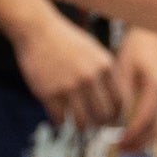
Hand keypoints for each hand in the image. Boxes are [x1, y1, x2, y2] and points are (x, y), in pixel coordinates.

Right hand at [9, 11, 122, 132]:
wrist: (37, 29)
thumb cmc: (66, 41)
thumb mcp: (94, 51)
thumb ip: (106, 73)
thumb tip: (117, 103)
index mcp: (105, 66)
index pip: (119, 102)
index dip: (116, 116)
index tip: (111, 121)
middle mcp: (90, 77)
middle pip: (103, 115)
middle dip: (100, 124)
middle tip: (94, 125)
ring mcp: (69, 86)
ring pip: (82, 122)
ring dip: (81, 127)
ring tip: (79, 125)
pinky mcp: (49, 93)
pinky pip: (60, 119)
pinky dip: (61, 121)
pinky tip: (60, 117)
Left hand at [111, 30, 156, 153]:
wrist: (152, 38)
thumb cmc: (136, 50)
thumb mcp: (124, 69)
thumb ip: (122, 94)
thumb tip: (117, 118)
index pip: (145, 118)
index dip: (132, 134)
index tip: (117, 141)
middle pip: (156, 129)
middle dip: (139, 142)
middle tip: (120, 149)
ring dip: (144, 141)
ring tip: (125, 147)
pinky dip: (147, 133)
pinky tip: (133, 137)